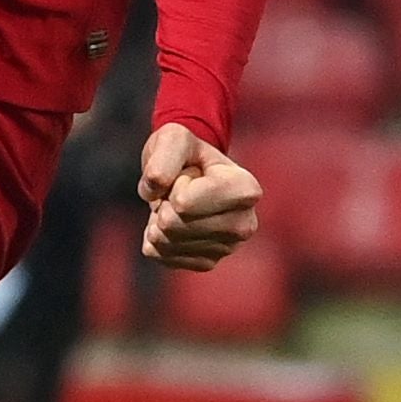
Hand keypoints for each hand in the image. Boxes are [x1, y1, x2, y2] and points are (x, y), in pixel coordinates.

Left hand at [136, 123, 260, 270]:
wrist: (189, 172)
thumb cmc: (186, 152)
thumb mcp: (173, 138)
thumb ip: (163, 156)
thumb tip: (154, 187)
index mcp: (246, 189)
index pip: (183, 203)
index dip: (175, 183)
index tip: (190, 175)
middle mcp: (244, 225)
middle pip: (173, 225)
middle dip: (164, 203)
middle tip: (179, 190)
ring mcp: (227, 248)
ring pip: (165, 242)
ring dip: (158, 219)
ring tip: (178, 204)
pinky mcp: (206, 263)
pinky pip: (161, 255)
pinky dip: (156, 237)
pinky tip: (173, 221)